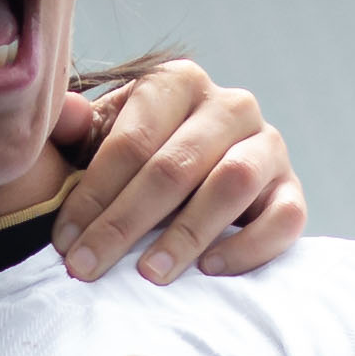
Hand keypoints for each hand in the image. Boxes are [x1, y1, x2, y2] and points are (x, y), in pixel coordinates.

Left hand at [51, 57, 303, 282]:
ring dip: (187, 233)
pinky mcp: (291, 188)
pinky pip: (285, 217)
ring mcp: (268, 145)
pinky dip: (249, 246)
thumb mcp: (98, 138)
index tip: (64, 242)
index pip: (132, 140)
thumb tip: (63, 112)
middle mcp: (230, 105)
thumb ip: (74, 128)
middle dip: (125, 223)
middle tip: (89, 267)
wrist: (194, 180)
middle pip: (176, 166)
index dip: (93, 194)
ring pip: (233, 182)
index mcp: (177, 82)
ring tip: (149, 273)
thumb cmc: (136, 160)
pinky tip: (209, 269)